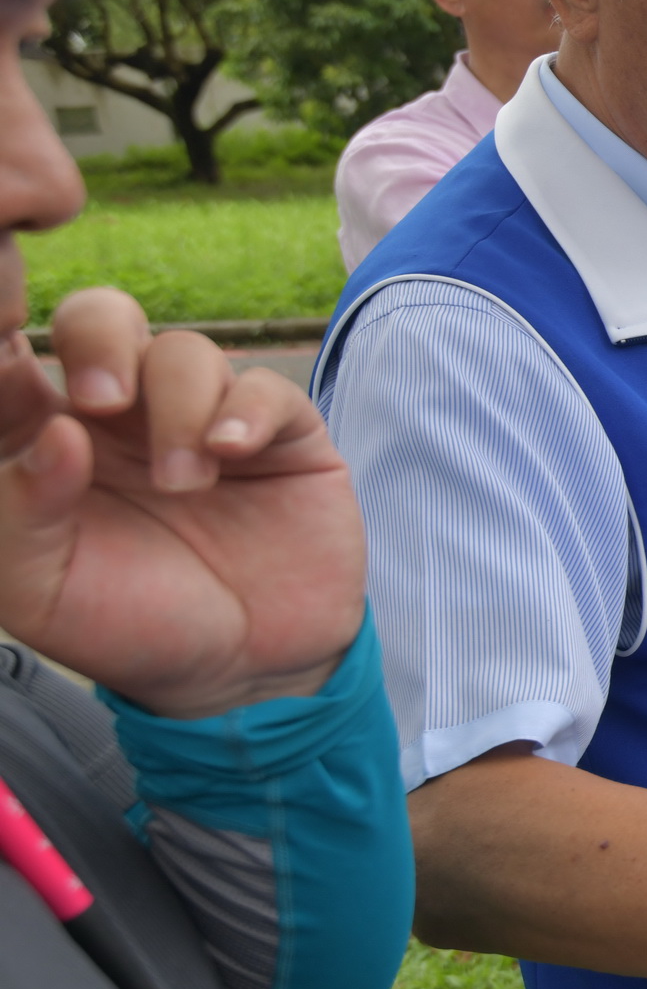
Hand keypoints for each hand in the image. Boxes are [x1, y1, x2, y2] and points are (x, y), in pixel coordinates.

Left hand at [0, 289, 361, 717]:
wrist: (242, 675)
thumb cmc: (125, 626)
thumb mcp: (39, 592)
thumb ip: (19, 512)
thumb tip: (57, 431)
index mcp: (44, 439)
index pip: (7, 353)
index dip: (4, 312)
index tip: (12, 331)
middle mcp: (118, 418)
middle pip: (98, 320)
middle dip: (97, 340)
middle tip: (99, 401)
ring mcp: (199, 419)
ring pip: (183, 350)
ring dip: (178, 408)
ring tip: (185, 485)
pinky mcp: (278, 434)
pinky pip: (263, 386)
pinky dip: (246, 411)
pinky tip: (232, 454)